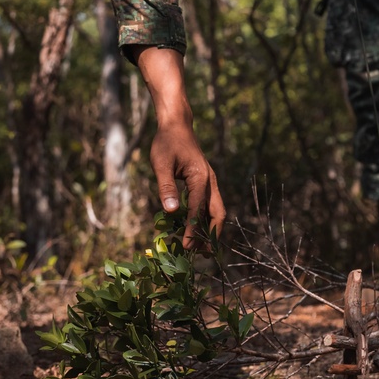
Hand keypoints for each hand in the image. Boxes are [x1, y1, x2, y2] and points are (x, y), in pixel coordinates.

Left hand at [149, 117, 225, 248]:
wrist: (176, 125)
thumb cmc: (167, 142)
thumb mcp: (161, 163)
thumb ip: (166, 187)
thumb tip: (171, 211)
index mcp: (200, 177)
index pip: (198, 209)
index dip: (192, 229)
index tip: (186, 246)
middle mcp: (210, 181)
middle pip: (217, 213)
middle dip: (210, 235)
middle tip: (201, 253)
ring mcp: (210, 181)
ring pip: (217, 210)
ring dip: (211, 229)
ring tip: (202, 248)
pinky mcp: (206, 182)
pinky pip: (210, 204)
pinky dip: (207, 219)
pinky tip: (197, 228)